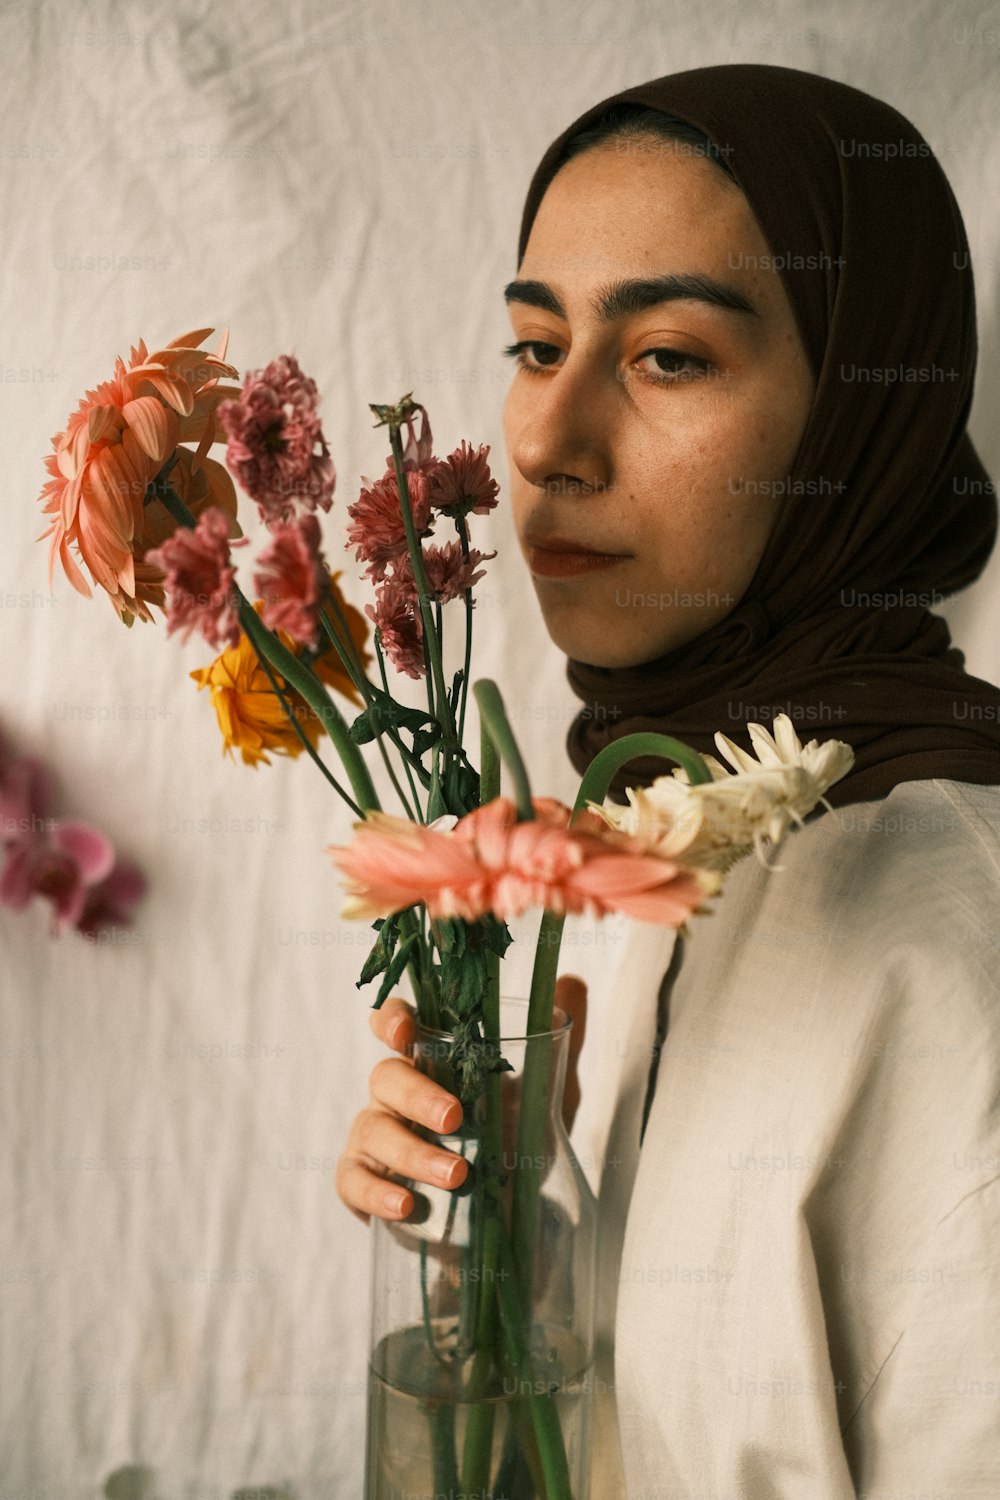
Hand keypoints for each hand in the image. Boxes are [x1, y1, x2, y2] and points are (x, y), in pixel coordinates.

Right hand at [335, 976, 587, 1224]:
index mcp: (429, 1061)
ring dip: (413, 1152)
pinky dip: (376, 1192)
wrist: (506, 1211)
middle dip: (418, 1095)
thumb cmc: (511, 1138)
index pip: (397, 1024)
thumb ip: (552, 1042)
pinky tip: (406, 1205)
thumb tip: (571, 982)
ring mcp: (375, 1138)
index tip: (406, 1031)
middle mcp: (395, 1093)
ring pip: (373, 1131)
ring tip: (457, 1174)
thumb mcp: (541, 1093)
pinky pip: (353, 1182)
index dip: (392, 1020)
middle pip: (386, 1076)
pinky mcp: (363, 1185)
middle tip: (456, 1118)